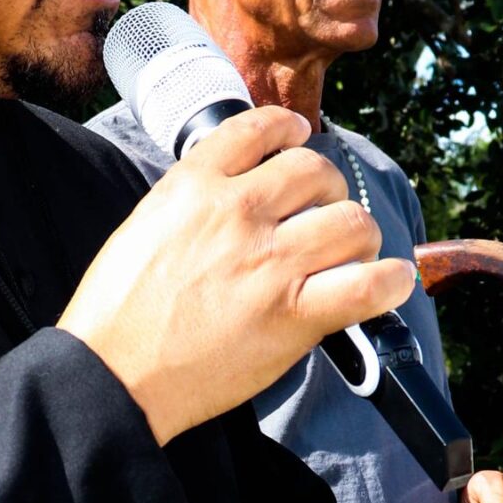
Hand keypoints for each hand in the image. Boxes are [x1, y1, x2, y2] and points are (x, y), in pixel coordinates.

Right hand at [57, 106, 415, 443]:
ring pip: (351, 222)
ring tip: (352, 254)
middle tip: (323, 214)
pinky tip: (389, 282)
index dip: (289, 129)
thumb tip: (236, 190)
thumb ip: (192, 199)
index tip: (298, 138)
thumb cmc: (119, 311)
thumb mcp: (144, 226)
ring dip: (360, 236)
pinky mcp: (293, 315)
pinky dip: (390, 282)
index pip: (260, 128)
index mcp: (194, 186)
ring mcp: (270, 264)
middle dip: (329, 190)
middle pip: (317, 171)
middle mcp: (237, 213)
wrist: (113, 374)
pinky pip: (368, 285)